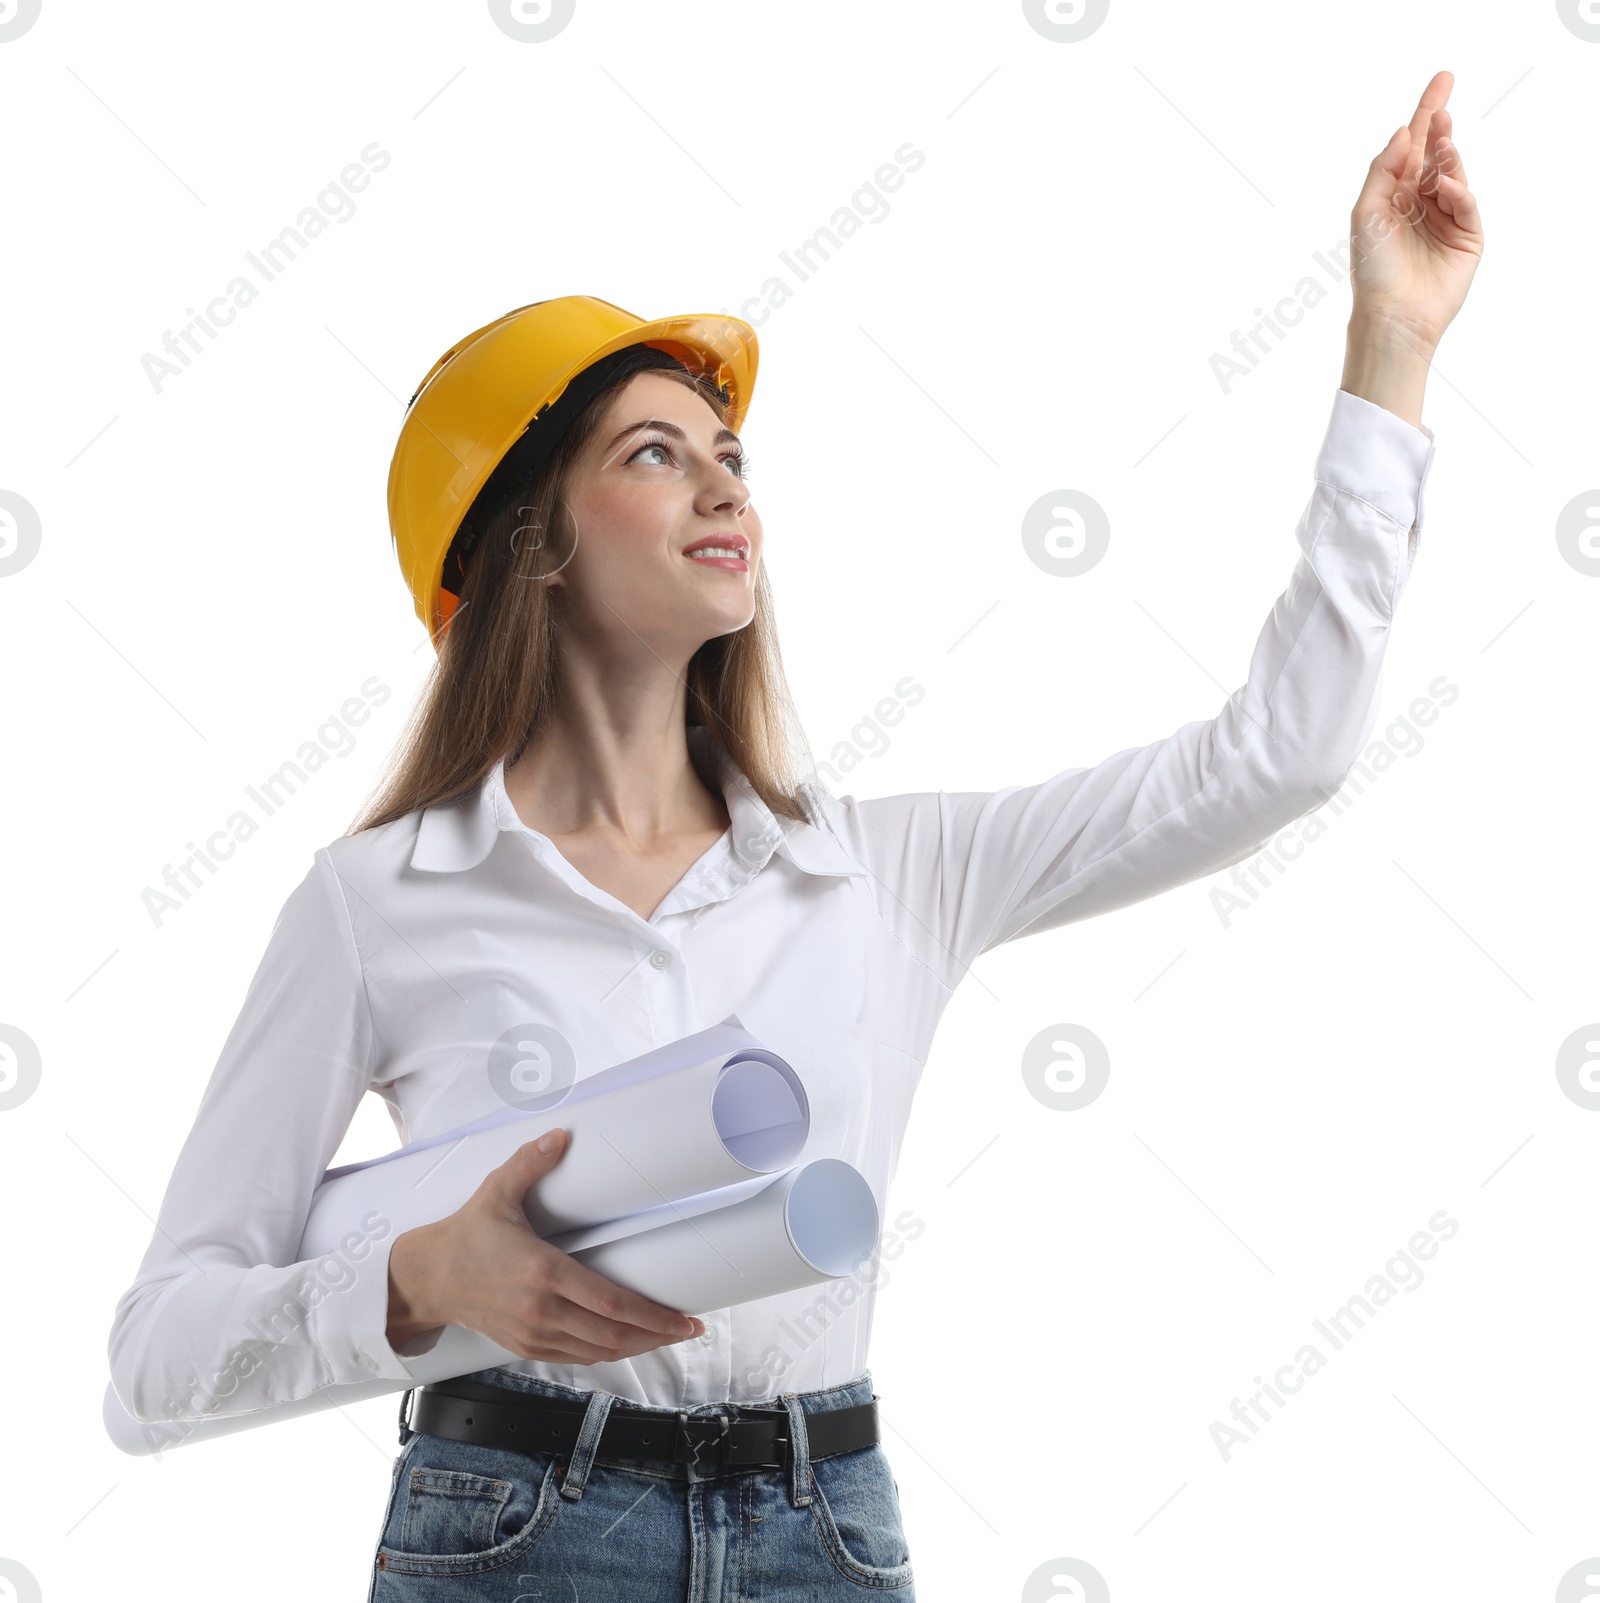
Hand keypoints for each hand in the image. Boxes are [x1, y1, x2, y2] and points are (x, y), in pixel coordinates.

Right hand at [386, 1127, 706, 1363]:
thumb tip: (561, 1134)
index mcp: (542, 1273)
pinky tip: (627, 1344)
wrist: (427, 1278)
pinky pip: (576, 1357)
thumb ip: (530, 1161)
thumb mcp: (497, 1190)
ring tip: (668, 1336)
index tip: (685, 1317)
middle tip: (690, 1327)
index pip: (611, 1303)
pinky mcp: (525, 1346)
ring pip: (598, 1351)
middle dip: (656, 1335)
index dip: (653, 1315)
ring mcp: (533, 1334)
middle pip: (613, 1334)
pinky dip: (606, 1353)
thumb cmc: (466, 1233)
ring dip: (637, 1347)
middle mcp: (541, 1310)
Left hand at [1349, 70, 1483, 353]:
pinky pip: (1465, 204)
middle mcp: (1422, 202)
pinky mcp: (1467, 237)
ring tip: (1442, 142)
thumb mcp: (1366, 213)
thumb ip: (1382, 171)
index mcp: (1396, 194)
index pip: (1415, 147)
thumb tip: (1403, 131)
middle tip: (1442, 108)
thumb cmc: (1372, 268)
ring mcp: (1447, 218)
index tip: (1443, 80)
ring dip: (1447, 156)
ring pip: (1452, 174)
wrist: (1391, 314)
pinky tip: (1445, 188)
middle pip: (1436, 154)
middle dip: (1440, 129)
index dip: (1427, 113)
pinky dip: (1457, 192)